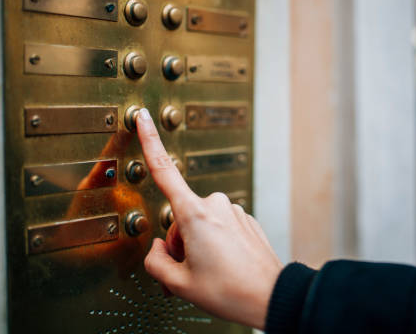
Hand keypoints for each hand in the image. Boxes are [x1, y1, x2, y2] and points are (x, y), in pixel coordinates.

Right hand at [136, 108, 282, 328]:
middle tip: (189, 271)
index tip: (144, 119)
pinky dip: (214, 246)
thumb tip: (157, 250)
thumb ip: (155, 262)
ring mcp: (233, 211)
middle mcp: (215, 205)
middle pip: (180, 218)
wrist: (271, 296)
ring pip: (200, 225)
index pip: (164, 170)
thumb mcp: (179, 284)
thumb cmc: (231, 290)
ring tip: (210, 272)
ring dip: (197, 246)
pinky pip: (219, 229)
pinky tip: (223, 267)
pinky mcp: (245, 220)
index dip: (150, 142)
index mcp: (195, 214)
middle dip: (179, 243)